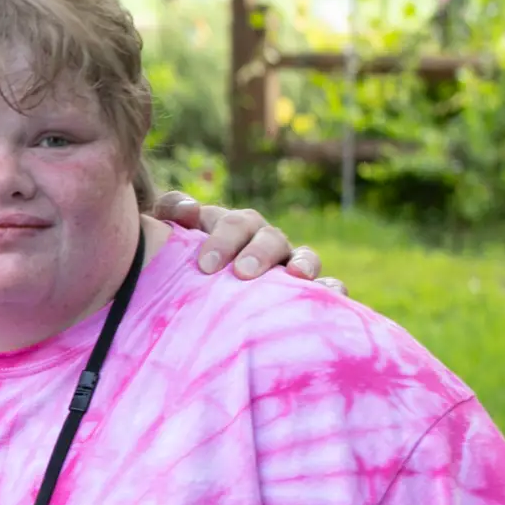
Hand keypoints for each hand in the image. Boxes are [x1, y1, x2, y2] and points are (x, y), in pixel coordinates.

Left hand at [149, 191, 344, 295]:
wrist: (196, 287)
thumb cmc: (184, 262)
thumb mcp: (172, 237)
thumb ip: (173, 211)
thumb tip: (187, 209)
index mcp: (235, 227)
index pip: (233, 224)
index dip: (222, 240)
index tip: (206, 266)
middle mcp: (265, 242)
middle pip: (269, 238)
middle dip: (258, 253)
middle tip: (242, 273)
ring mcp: (289, 265)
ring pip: (305, 257)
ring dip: (304, 263)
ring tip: (297, 276)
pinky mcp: (307, 293)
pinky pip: (328, 288)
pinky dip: (332, 289)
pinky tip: (332, 295)